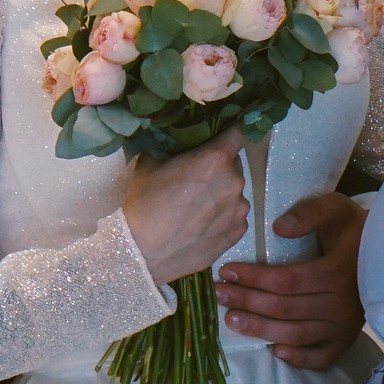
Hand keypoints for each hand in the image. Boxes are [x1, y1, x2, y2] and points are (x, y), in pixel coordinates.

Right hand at [122, 134, 248, 282]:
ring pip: (234, 194)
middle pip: (233, 166)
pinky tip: (201, 226)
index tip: (233, 132)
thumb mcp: (148, 163)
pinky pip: (234, 217)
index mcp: (216, 158)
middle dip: (219, 168)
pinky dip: (222, 218)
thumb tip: (170, 146)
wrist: (142, 253)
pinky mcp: (237, 234)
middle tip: (196, 180)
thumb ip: (169, 149)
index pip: (241, 133)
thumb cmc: (143, 204)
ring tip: (197, 209)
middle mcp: (235, 181)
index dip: (237, 131)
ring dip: (221, 195)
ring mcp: (239, 210)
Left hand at [214, 191, 365, 370]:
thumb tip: (277, 229)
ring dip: (260, 330)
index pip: (286, 280)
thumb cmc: (355, 229)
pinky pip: (320, 357)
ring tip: (232, 320)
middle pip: (284, 309)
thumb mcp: (335, 208)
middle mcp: (341, 304)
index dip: (253, 278)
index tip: (226, 271)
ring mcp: (344, 326)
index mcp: (338, 272)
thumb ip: (309, 213)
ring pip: (295, 334)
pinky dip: (297, 359)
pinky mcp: (346, 339)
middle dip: (247, 301)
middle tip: (219, 294)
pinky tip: (274, 351)